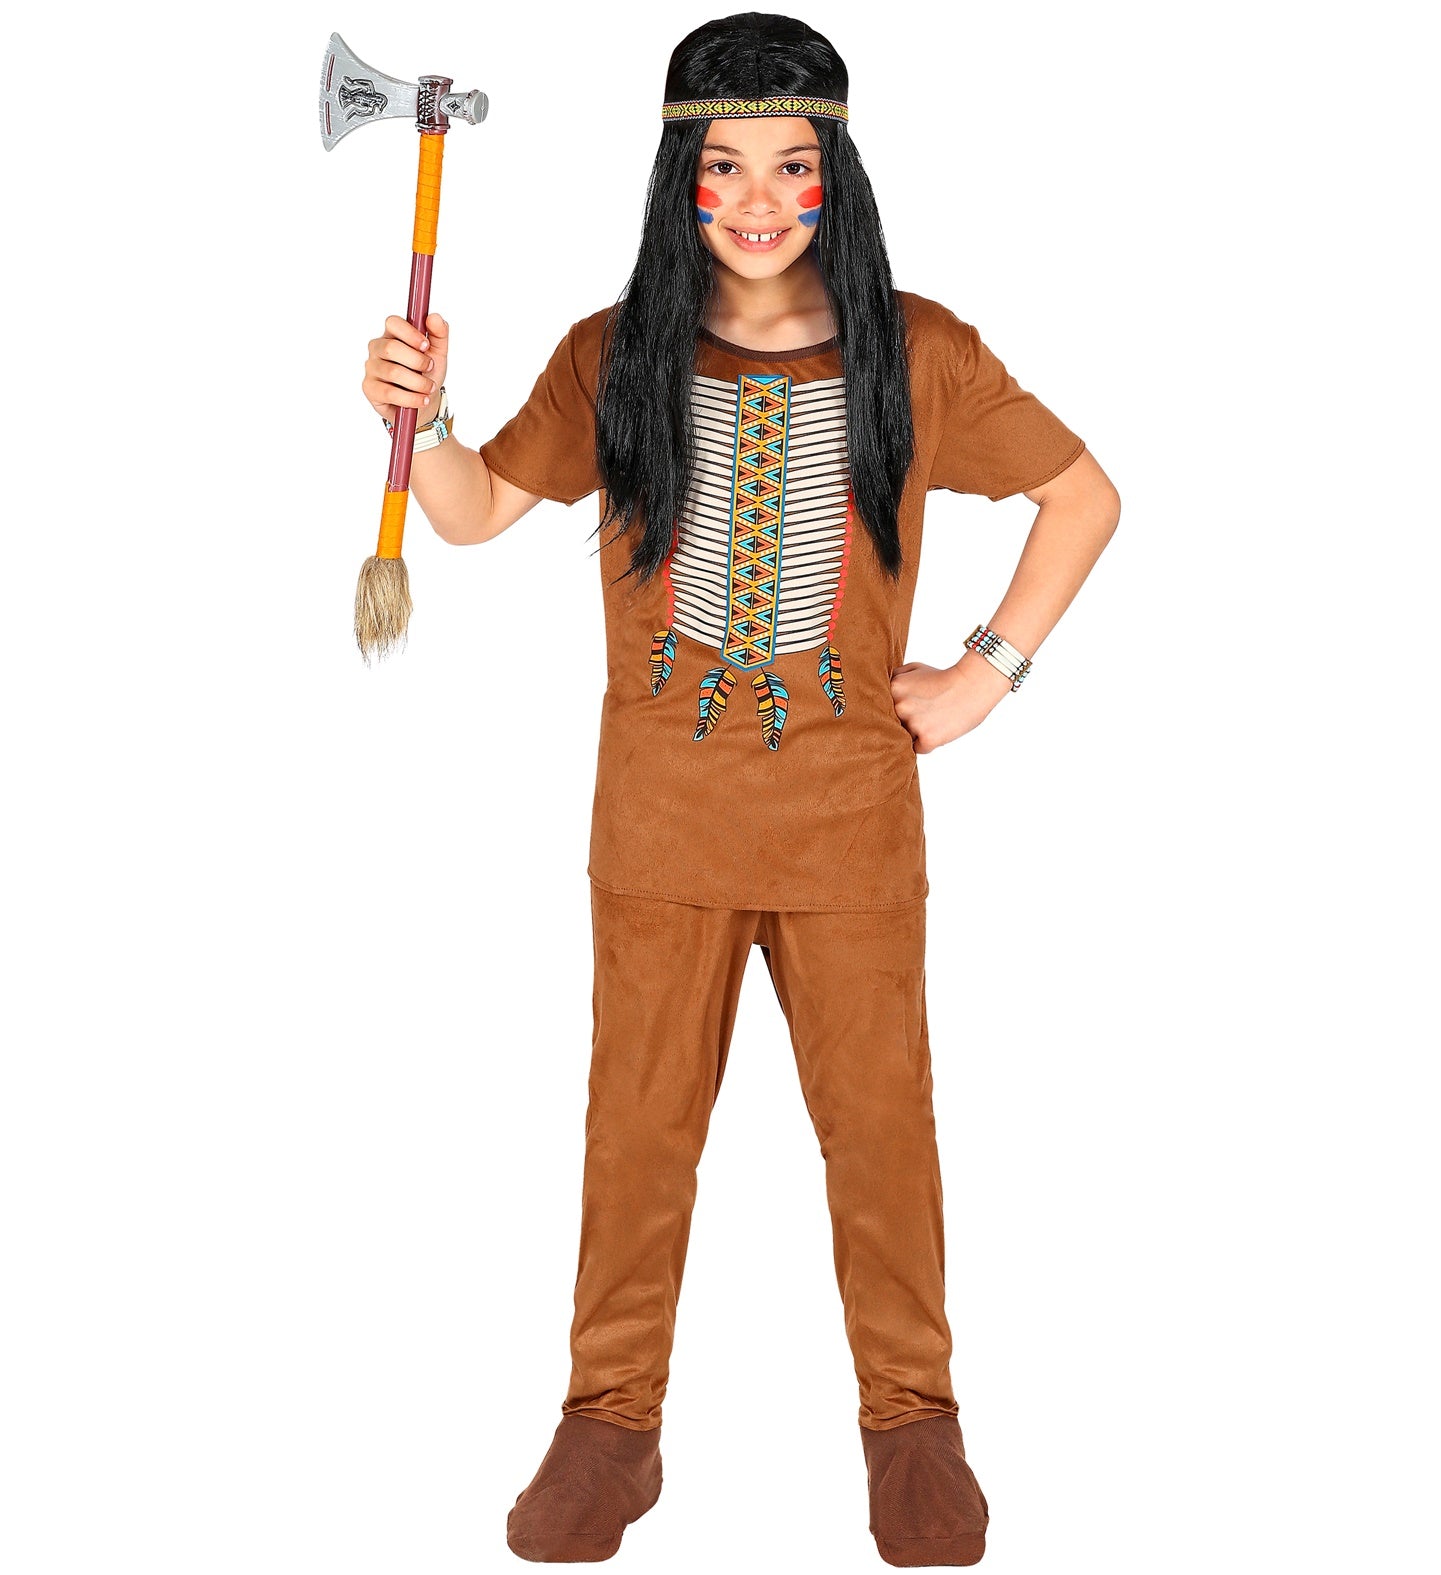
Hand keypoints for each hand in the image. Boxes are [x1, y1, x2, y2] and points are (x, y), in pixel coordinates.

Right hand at [362, 310, 448, 425]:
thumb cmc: (427, 373)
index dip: (410, 333)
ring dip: (418, 382)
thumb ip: (439, 333)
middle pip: (391, 348)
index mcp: (392, 335)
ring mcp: (371, 368)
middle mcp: (377, 348)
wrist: (424, 402)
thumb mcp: (438, 353)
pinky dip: (411, 398)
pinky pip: (389, 393)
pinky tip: (422, 400)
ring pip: (393, 372)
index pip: (392, 323)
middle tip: (430, 368)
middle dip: (417, 361)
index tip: (426, 345)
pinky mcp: (369, 388)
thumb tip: (434, 317)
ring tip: (429, 388)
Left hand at [890, 656, 1012, 753]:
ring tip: (933, 719)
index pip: (883, 708)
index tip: (909, 705)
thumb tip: (879, 693)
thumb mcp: (915, 669)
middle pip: (892, 724)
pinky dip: (928, 742)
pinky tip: (939, 727)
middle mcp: (899, 707)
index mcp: (893, 688)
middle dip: (906, 721)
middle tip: (923, 713)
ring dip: (917, 732)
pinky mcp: (928, 738)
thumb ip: (894, 680)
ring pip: (905, 737)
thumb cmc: (944, 677)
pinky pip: (919, 748)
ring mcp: (913, 724)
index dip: (897, 709)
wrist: (973, 684)